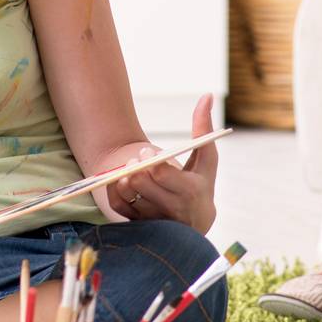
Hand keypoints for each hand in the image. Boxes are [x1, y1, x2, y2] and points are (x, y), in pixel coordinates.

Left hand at [107, 94, 218, 233]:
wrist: (196, 219)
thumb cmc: (201, 181)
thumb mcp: (207, 158)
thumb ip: (205, 128)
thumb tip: (207, 95)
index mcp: (191, 191)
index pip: (163, 174)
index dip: (150, 161)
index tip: (146, 151)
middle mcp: (174, 210)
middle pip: (142, 184)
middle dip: (136, 169)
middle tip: (134, 160)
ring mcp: (156, 220)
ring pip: (129, 195)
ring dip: (122, 179)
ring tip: (129, 170)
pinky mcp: (142, 226)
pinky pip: (119, 207)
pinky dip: (114, 191)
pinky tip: (119, 181)